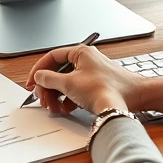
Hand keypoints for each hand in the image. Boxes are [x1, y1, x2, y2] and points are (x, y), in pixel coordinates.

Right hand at [24, 45, 146, 114]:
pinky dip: (69, 100)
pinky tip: (66, 109)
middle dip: (48, 87)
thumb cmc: (107, 88)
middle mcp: (86, 60)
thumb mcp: (70, 84)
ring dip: (57, 96)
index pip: (52, 56)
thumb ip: (50, 79)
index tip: (31, 82)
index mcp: (81, 52)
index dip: (39, 70)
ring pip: (66, 83)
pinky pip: (76, 91)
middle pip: (58, 72)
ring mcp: (92, 73)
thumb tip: (39, 77)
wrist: (131, 100)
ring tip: (54, 107)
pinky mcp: (96, 86)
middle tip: (42, 99)